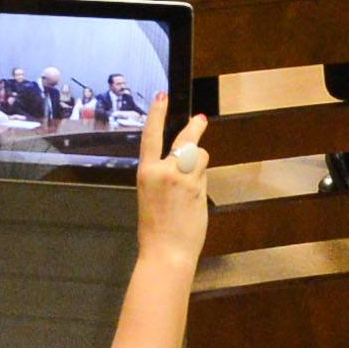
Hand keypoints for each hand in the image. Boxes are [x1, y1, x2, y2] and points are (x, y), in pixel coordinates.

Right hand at [135, 94, 209, 266]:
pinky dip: (201, 179)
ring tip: (193, 178)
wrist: (166, 251)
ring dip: (198, 162)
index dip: (156, 114)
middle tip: (200, 119)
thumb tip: (180, 164)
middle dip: (194, 127)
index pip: (150, 136)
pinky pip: (203, 174)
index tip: (162, 97)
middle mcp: (164, 171)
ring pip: (198, 156)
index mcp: (145, 173)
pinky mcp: (198, 189)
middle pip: (183, 140)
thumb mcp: (149, 195)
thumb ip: (163, 176)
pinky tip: (194, 195)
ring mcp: (183, 179)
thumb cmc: (154, 229)